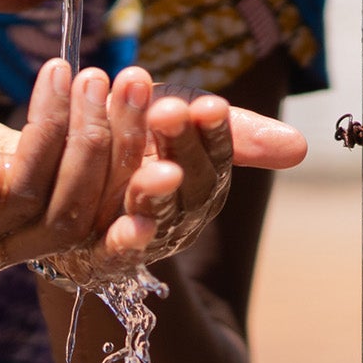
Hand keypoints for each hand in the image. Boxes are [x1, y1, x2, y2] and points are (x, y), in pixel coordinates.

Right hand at [0, 59, 150, 278]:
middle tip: (100, 74)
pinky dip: (130, 160)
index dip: (50, 133)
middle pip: (66, 211)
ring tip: (132, 81)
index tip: (60, 69)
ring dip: (122, 146)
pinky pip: (103, 201)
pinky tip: (143, 113)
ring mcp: (29, 237)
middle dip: (94, 140)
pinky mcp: (54, 215)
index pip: (21, 191)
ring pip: (92, 211)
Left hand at [40, 77, 306, 284]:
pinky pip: (118, 254)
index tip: (208, 104)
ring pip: (152, 213)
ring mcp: (141, 237)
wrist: (63, 163)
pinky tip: (127, 228)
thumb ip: (232, 133)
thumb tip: (299, 147)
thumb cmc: (131, 134)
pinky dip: (126, 242)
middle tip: (167, 112)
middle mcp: (177, 214)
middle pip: (186, 185)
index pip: (215, 155)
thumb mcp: (179, 123)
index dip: (213, 133)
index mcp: (201, 179)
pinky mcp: (100, 257)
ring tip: (145, 164)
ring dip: (150, 186)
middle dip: (179, 149)